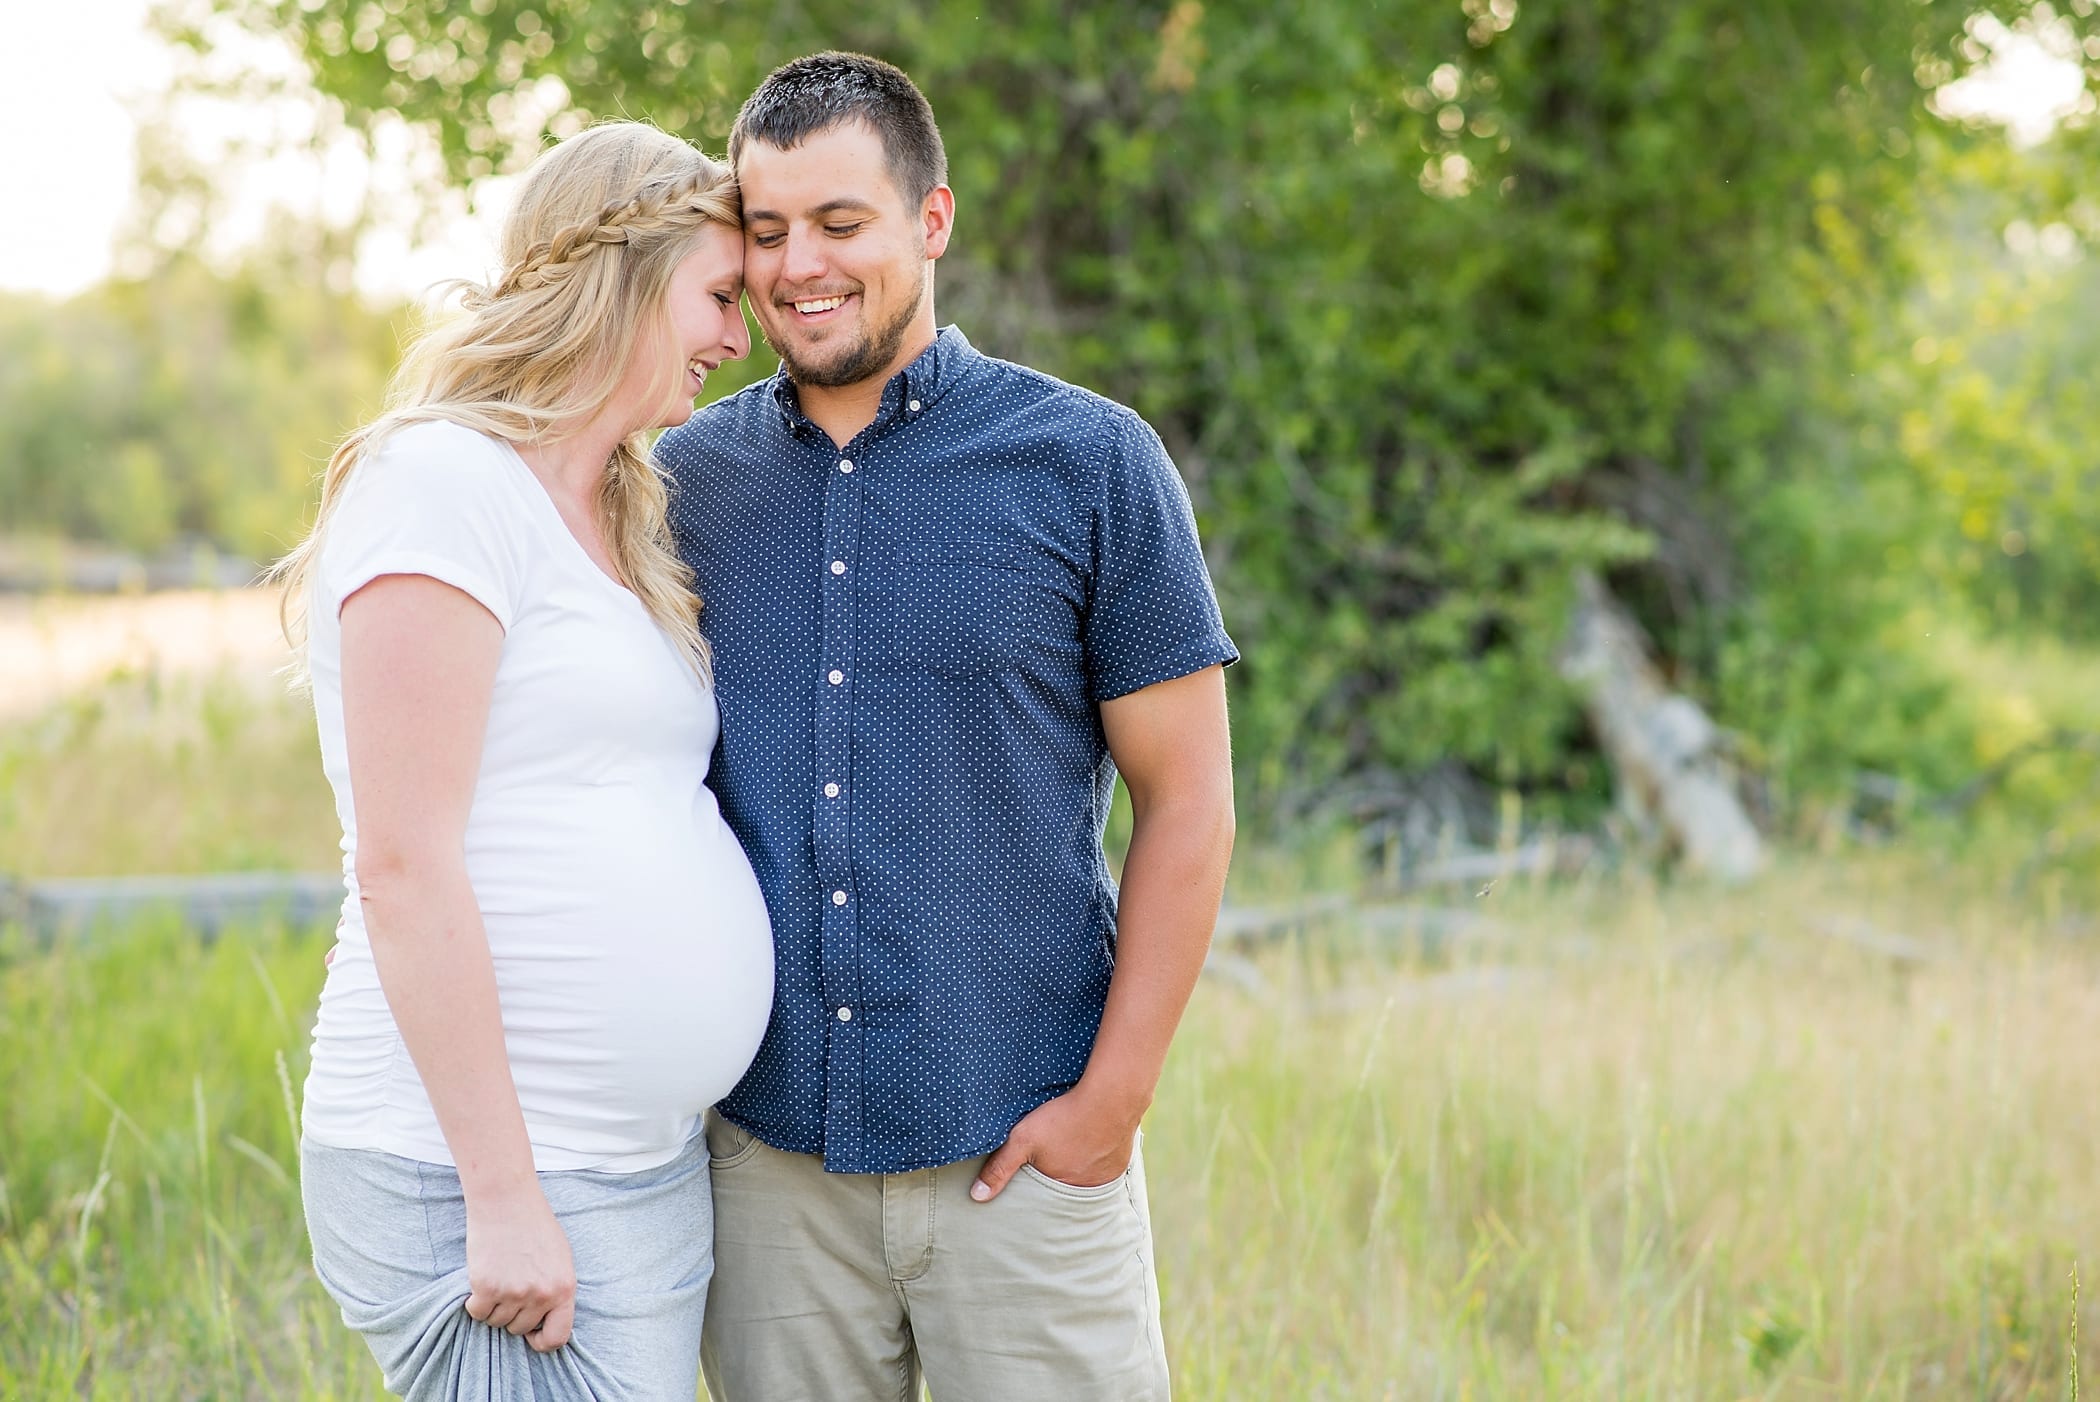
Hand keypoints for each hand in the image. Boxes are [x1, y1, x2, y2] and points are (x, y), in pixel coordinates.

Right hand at [463, 1184, 576, 1351]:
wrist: (507, 1200)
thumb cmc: (534, 1225)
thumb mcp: (559, 1258)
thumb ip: (555, 1289)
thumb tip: (546, 1320)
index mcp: (565, 1288)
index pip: (558, 1337)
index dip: (542, 1340)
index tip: (531, 1333)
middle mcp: (542, 1294)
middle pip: (520, 1328)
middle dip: (513, 1313)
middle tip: (510, 1285)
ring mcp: (514, 1292)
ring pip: (496, 1321)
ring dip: (494, 1305)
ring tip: (499, 1275)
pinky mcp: (486, 1287)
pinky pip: (477, 1312)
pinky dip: (475, 1301)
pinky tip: (483, 1277)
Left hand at [971, 1084, 1142, 1201]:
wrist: (1111, 1096)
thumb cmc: (1064, 1117)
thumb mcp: (1023, 1139)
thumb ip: (999, 1168)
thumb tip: (976, 1196)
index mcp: (1065, 1189)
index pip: (1046, 1200)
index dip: (1039, 1189)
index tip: (1035, 1178)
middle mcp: (1089, 1188)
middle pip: (1069, 1188)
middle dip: (1059, 1179)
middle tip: (1054, 1162)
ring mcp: (1109, 1174)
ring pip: (1089, 1175)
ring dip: (1080, 1166)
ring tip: (1071, 1151)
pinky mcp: (1123, 1157)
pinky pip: (1106, 1162)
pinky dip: (1098, 1154)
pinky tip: (1091, 1140)